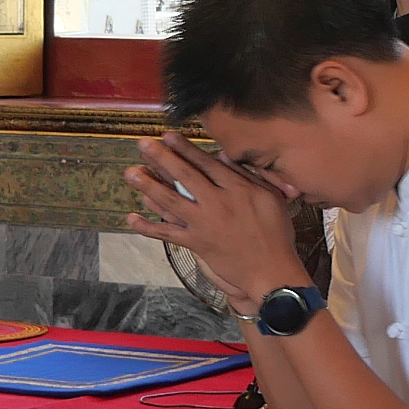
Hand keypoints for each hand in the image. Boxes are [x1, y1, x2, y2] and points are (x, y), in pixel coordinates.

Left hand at [124, 133, 304, 309]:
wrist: (271, 271)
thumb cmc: (276, 233)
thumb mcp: (272, 198)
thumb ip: (250, 176)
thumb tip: (225, 157)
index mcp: (237, 188)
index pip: (206, 163)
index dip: (185, 148)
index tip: (168, 136)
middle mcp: (217, 203)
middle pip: (184, 176)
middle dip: (162, 158)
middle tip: (142, 145)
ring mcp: (204, 224)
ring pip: (171, 201)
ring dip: (149, 186)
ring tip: (131, 173)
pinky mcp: (196, 243)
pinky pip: (168, 233)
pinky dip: (148, 227)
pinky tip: (131, 218)